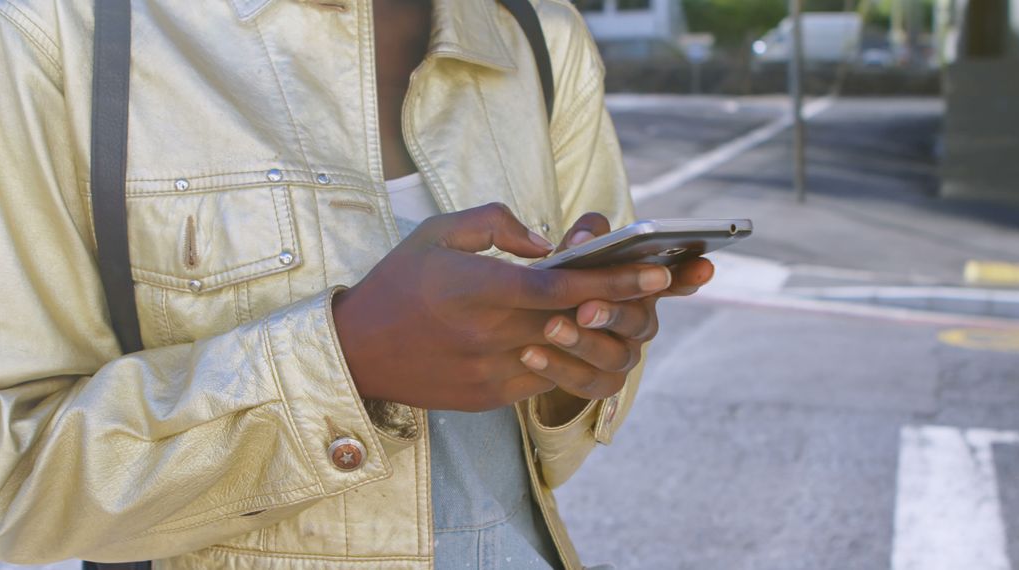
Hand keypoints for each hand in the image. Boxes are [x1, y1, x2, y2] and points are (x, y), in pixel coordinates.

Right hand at [332, 204, 673, 411]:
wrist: (356, 352)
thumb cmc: (398, 283)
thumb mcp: (438, 232)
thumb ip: (496, 223)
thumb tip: (546, 242)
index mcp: (476, 287)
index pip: (561, 287)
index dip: (615, 281)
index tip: (658, 270)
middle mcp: (487, 333)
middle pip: (576, 321)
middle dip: (625, 305)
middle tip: (663, 287)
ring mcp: (490, 372)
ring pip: (567, 356)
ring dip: (599, 336)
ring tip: (622, 314)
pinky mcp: (489, 397)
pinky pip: (545, 379)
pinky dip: (566, 357)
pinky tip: (576, 338)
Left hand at [519, 213, 713, 404]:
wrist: (525, 328)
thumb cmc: (559, 278)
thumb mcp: (572, 250)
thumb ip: (585, 235)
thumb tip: (582, 242)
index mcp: (641, 286)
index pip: (676, 279)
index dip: (690, 275)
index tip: (702, 266)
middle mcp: (641, 322)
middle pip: (639, 321)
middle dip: (614, 313)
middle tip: (586, 307)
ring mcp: (624, 356)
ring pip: (613, 356)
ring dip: (582, 343)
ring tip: (550, 328)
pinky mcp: (601, 384)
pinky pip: (587, 383)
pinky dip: (558, 370)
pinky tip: (530, 354)